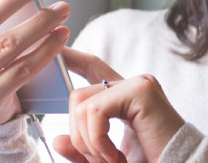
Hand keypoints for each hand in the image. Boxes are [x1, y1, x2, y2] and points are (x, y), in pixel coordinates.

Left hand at [52, 49, 185, 162]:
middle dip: (77, 135)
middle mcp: (132, 86)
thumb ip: (82, 150)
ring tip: (110, 160)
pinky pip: (95, 110)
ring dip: (88, 141)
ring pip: (82, 104)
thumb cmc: (153, 161)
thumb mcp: (106, 158)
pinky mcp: (141, 91)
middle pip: (77, 95)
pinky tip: (115, 156)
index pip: (93, 68)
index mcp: (125, 98)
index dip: (71, 59)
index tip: (54, 54)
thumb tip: (58, 139)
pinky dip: (97, 139)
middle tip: (98, 160)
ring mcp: (138, 85)